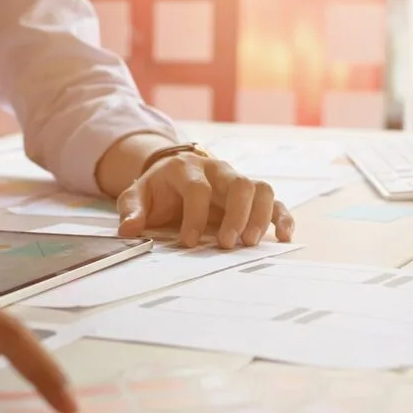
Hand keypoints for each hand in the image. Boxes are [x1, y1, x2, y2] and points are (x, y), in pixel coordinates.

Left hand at [117, 152, 294, 248]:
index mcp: (187, 169)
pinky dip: (282, 217)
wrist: (172, 174)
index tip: (187, 241)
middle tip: (227, 244)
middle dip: (236, 216)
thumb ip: (132, 209)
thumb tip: (128, 229)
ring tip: (250, 243)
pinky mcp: (251, 195)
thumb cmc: (157, 189)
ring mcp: (237, 181)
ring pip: (260, 188)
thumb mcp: (137, 196)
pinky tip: (283, 237)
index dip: (194, 215)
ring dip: (260, 217)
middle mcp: (217, 171)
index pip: (198, 188)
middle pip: (238, 184)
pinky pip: (273, 201)